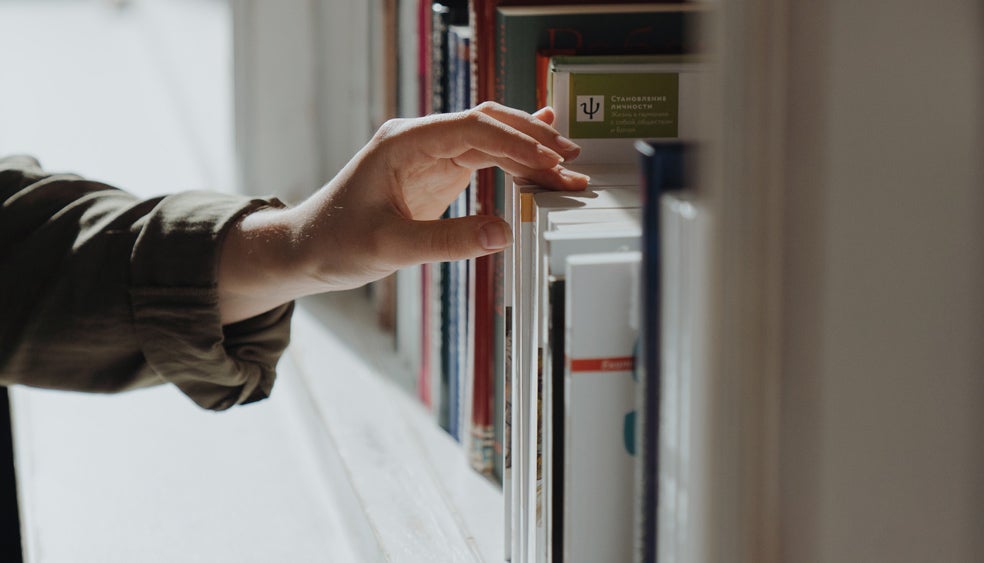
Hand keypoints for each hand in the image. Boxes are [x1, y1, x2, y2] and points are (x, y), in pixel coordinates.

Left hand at [218, 102, 588, 322]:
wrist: (308, 249)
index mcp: (404, 142)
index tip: (548, 162)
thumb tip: (504, 233)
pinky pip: (484, 157)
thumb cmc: (336, 242)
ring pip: (491, 139)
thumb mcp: (390, 247)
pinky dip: (514, 160)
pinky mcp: (437, 172)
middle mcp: (420, 139)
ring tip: (567, 168)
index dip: (515, 142)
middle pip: (488, 124)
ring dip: (528, 151)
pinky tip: (540, 152)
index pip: (472, 129)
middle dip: (532, 140)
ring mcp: (430, 153)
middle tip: (571, 161)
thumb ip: (448, 241)